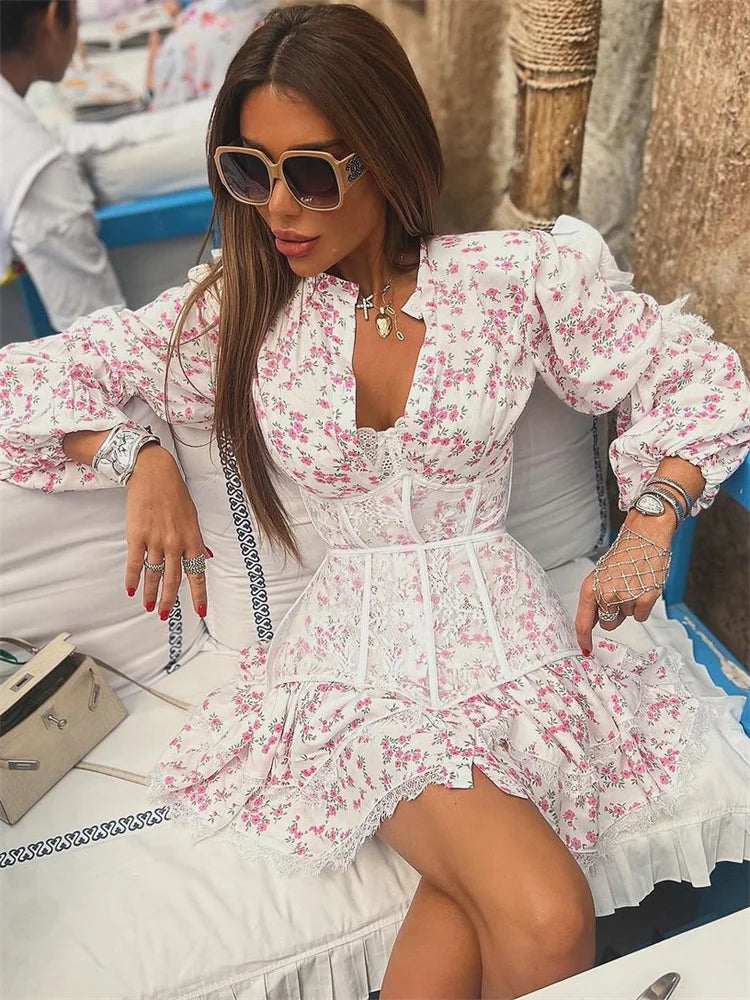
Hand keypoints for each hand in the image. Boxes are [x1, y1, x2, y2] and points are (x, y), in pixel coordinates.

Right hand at [124, 444, 209, 619]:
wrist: (153, 474)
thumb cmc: (174, 493)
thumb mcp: (193, 517)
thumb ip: (197, 540)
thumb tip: (205, 556)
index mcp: (192, 538)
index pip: (197, 573)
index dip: (198, 595)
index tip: (199, 611)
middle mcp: (175, 543)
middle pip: (174, 579)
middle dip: (170, 600)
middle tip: (164, 614)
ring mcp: (155, 540)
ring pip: (154, 574)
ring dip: (151, 593)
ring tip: (149, 606)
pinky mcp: (136, 536)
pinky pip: (135, 563)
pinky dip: (133, 579)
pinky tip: (131, 590)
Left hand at [575, 511, 673, 652]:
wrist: (645, 537)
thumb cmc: (624, 555)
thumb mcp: (601, 576)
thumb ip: (596, 599)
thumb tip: (593, 623)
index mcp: (590, 588)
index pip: (583, 622)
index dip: (584, 639)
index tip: (585, 649)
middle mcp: (605, 594)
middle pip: (608, 624)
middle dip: (614, 615)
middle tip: (620, 594)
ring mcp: (625, 597)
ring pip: (626, 618)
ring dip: (630, 606)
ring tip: (632, 584)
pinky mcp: (644, 598)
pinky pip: (641, 616)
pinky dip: (643, 606)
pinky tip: (643, 588)